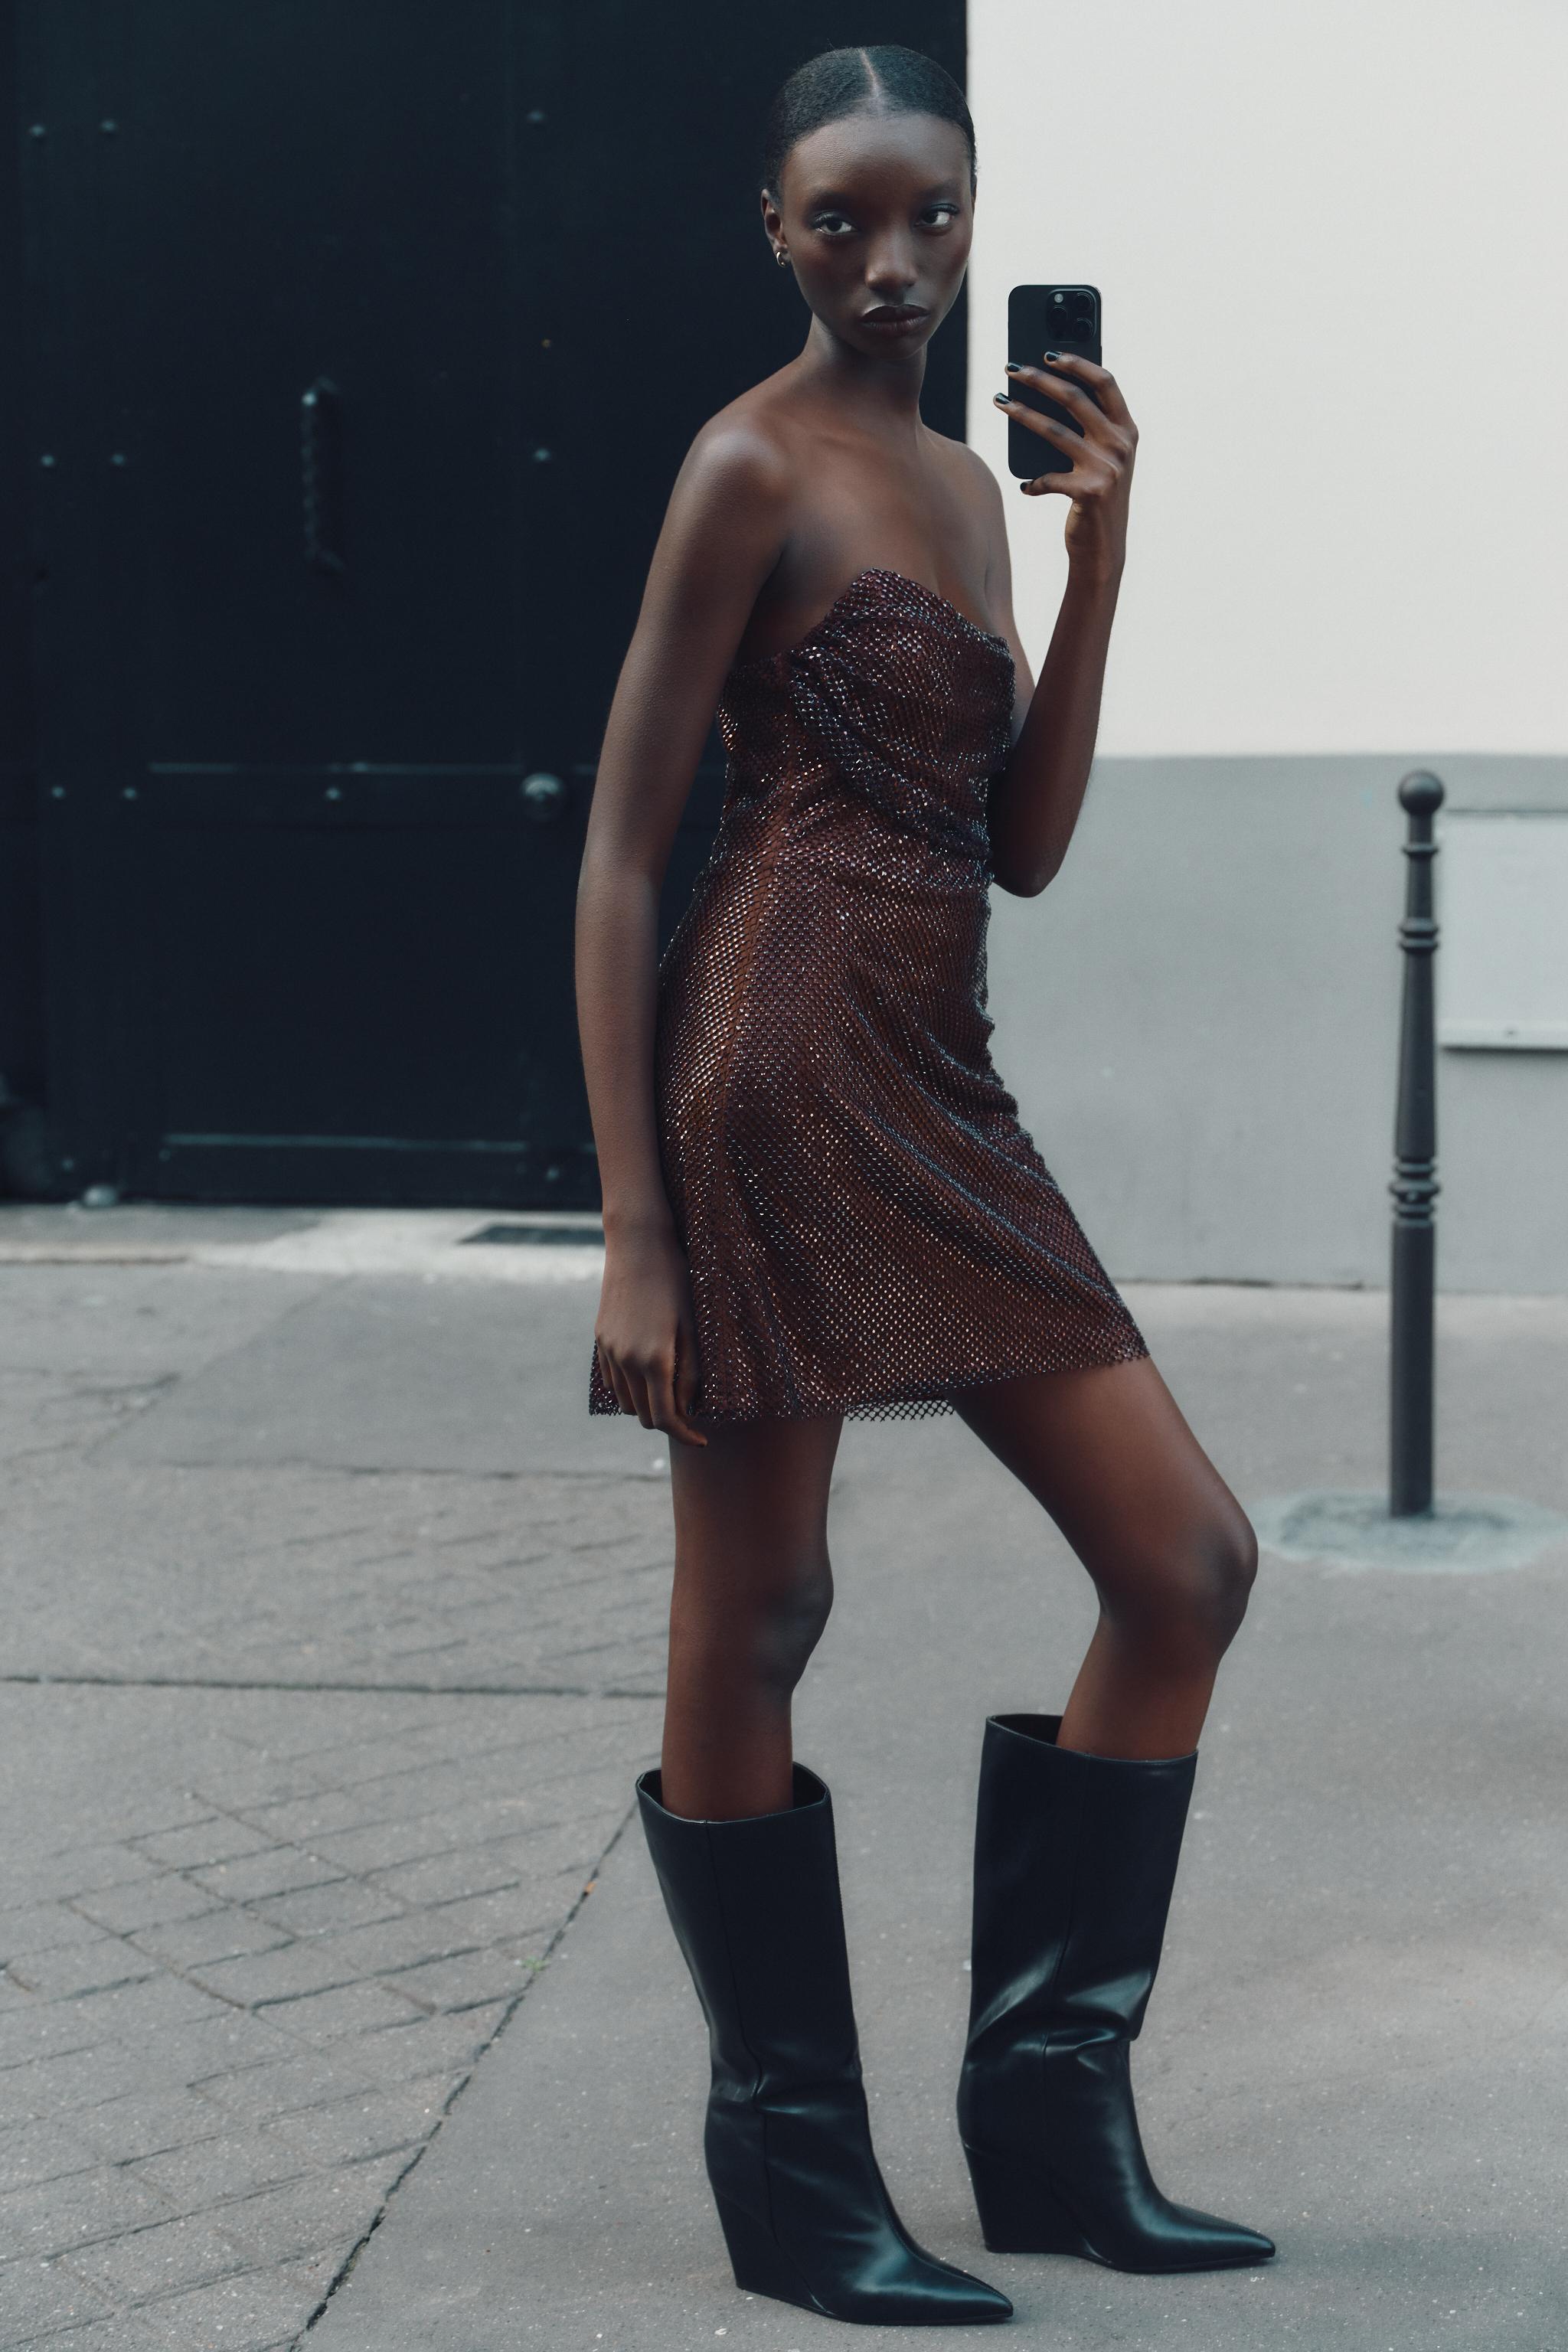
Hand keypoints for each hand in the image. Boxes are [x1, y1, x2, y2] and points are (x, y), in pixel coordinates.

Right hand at [593, 1221, 707, 1445]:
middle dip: (668, 1422)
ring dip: (647, 1406)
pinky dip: (630, 1389)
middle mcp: (626, 1361)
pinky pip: (612, 1381)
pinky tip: (648, 1375)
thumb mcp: (692, 1328)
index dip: (685, 1435)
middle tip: (691, 1415)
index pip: (665, 1418)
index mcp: (654, 1359)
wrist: (638, 1247)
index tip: (701, 1439)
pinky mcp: (600, 1340)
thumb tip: (689, 1409)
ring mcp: (609, 1351)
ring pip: (625, 1402)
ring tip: (670, 1393)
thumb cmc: (676, 1283)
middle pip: (643, 1415)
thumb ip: (691, 1372)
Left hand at [993, 354, 1136, 577]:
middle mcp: (1121, 445)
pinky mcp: (1089, 492)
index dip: (1077, 362)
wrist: (1104, 551)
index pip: (1105, 382)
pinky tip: (1025, 485)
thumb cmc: (1096, 499)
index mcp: (1128, 430)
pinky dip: (1033, 482)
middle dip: (1039, 379)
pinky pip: (1048, 478)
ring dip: (1021, 413)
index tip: (1048, 352)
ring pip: (1053, 430)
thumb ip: (1088, 430)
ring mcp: (1107, 468)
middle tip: (1011, 370)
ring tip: (999, 401)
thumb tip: (1045, 394)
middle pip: (1074, 398)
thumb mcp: (1101, 461)